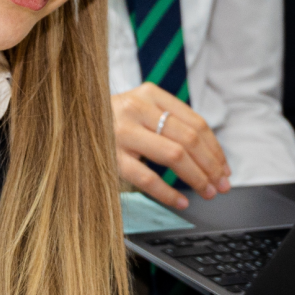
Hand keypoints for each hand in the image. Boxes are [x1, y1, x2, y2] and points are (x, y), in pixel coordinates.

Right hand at [112, 84, 230, 209]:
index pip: (195, 122)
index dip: (215, 149)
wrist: (69, 124)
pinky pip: (148, 178)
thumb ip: (169, 123)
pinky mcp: (110, 157)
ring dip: (197, 178)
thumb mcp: (140, 111)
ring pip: (174, 155)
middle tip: (221, 185)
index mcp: (149, 93)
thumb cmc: (113, 122)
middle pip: (189, 139)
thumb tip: (210, 156)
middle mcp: (135, 108)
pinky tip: (181, 201)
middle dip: (211, 166)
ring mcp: (121, 132)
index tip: (225, 169)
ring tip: (207, 192)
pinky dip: (169, 193)